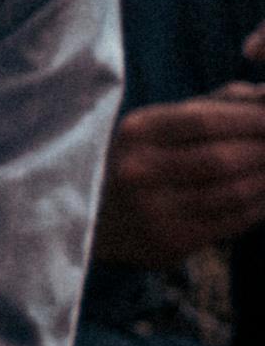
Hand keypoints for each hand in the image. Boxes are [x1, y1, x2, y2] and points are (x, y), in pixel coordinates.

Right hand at [97, 85, 264, 274]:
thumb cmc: (145, 159)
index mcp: (136, 133)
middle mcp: (137, 172)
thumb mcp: (165, 123)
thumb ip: (220, 103)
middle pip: (223, 159)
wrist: (96, 220)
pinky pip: (233, 221)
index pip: (206, 121)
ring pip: (234, 192)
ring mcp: (151, 210)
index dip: (254, 119)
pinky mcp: (170, 241)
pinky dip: (261, 206)